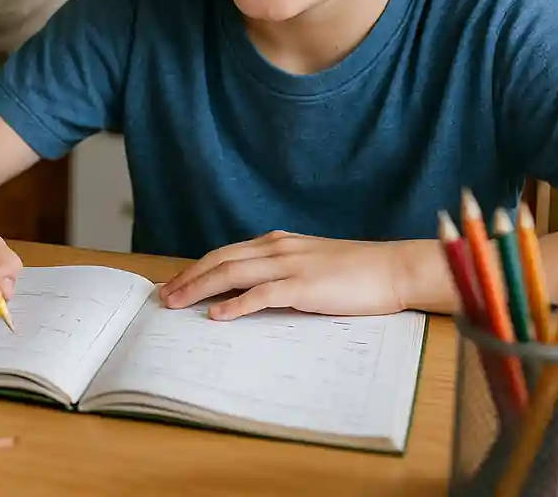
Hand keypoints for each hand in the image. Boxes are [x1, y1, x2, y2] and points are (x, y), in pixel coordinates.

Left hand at [157, 230, 415, 320]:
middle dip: (188, 278)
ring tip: (177, 303)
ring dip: (200, 289)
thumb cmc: (356, 272)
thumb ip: (281, 271)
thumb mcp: (310, 264)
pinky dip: (236, 304)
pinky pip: (261, 294)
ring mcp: (290, 265)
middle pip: (220, 260)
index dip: (196, 268)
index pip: (226, 253)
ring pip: (232, 273)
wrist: (394, 269)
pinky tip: (217, 315)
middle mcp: (278, 248)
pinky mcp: (304, 286)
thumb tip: (250, 291)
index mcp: (278, 242)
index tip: (175, 282)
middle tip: (164, 296)